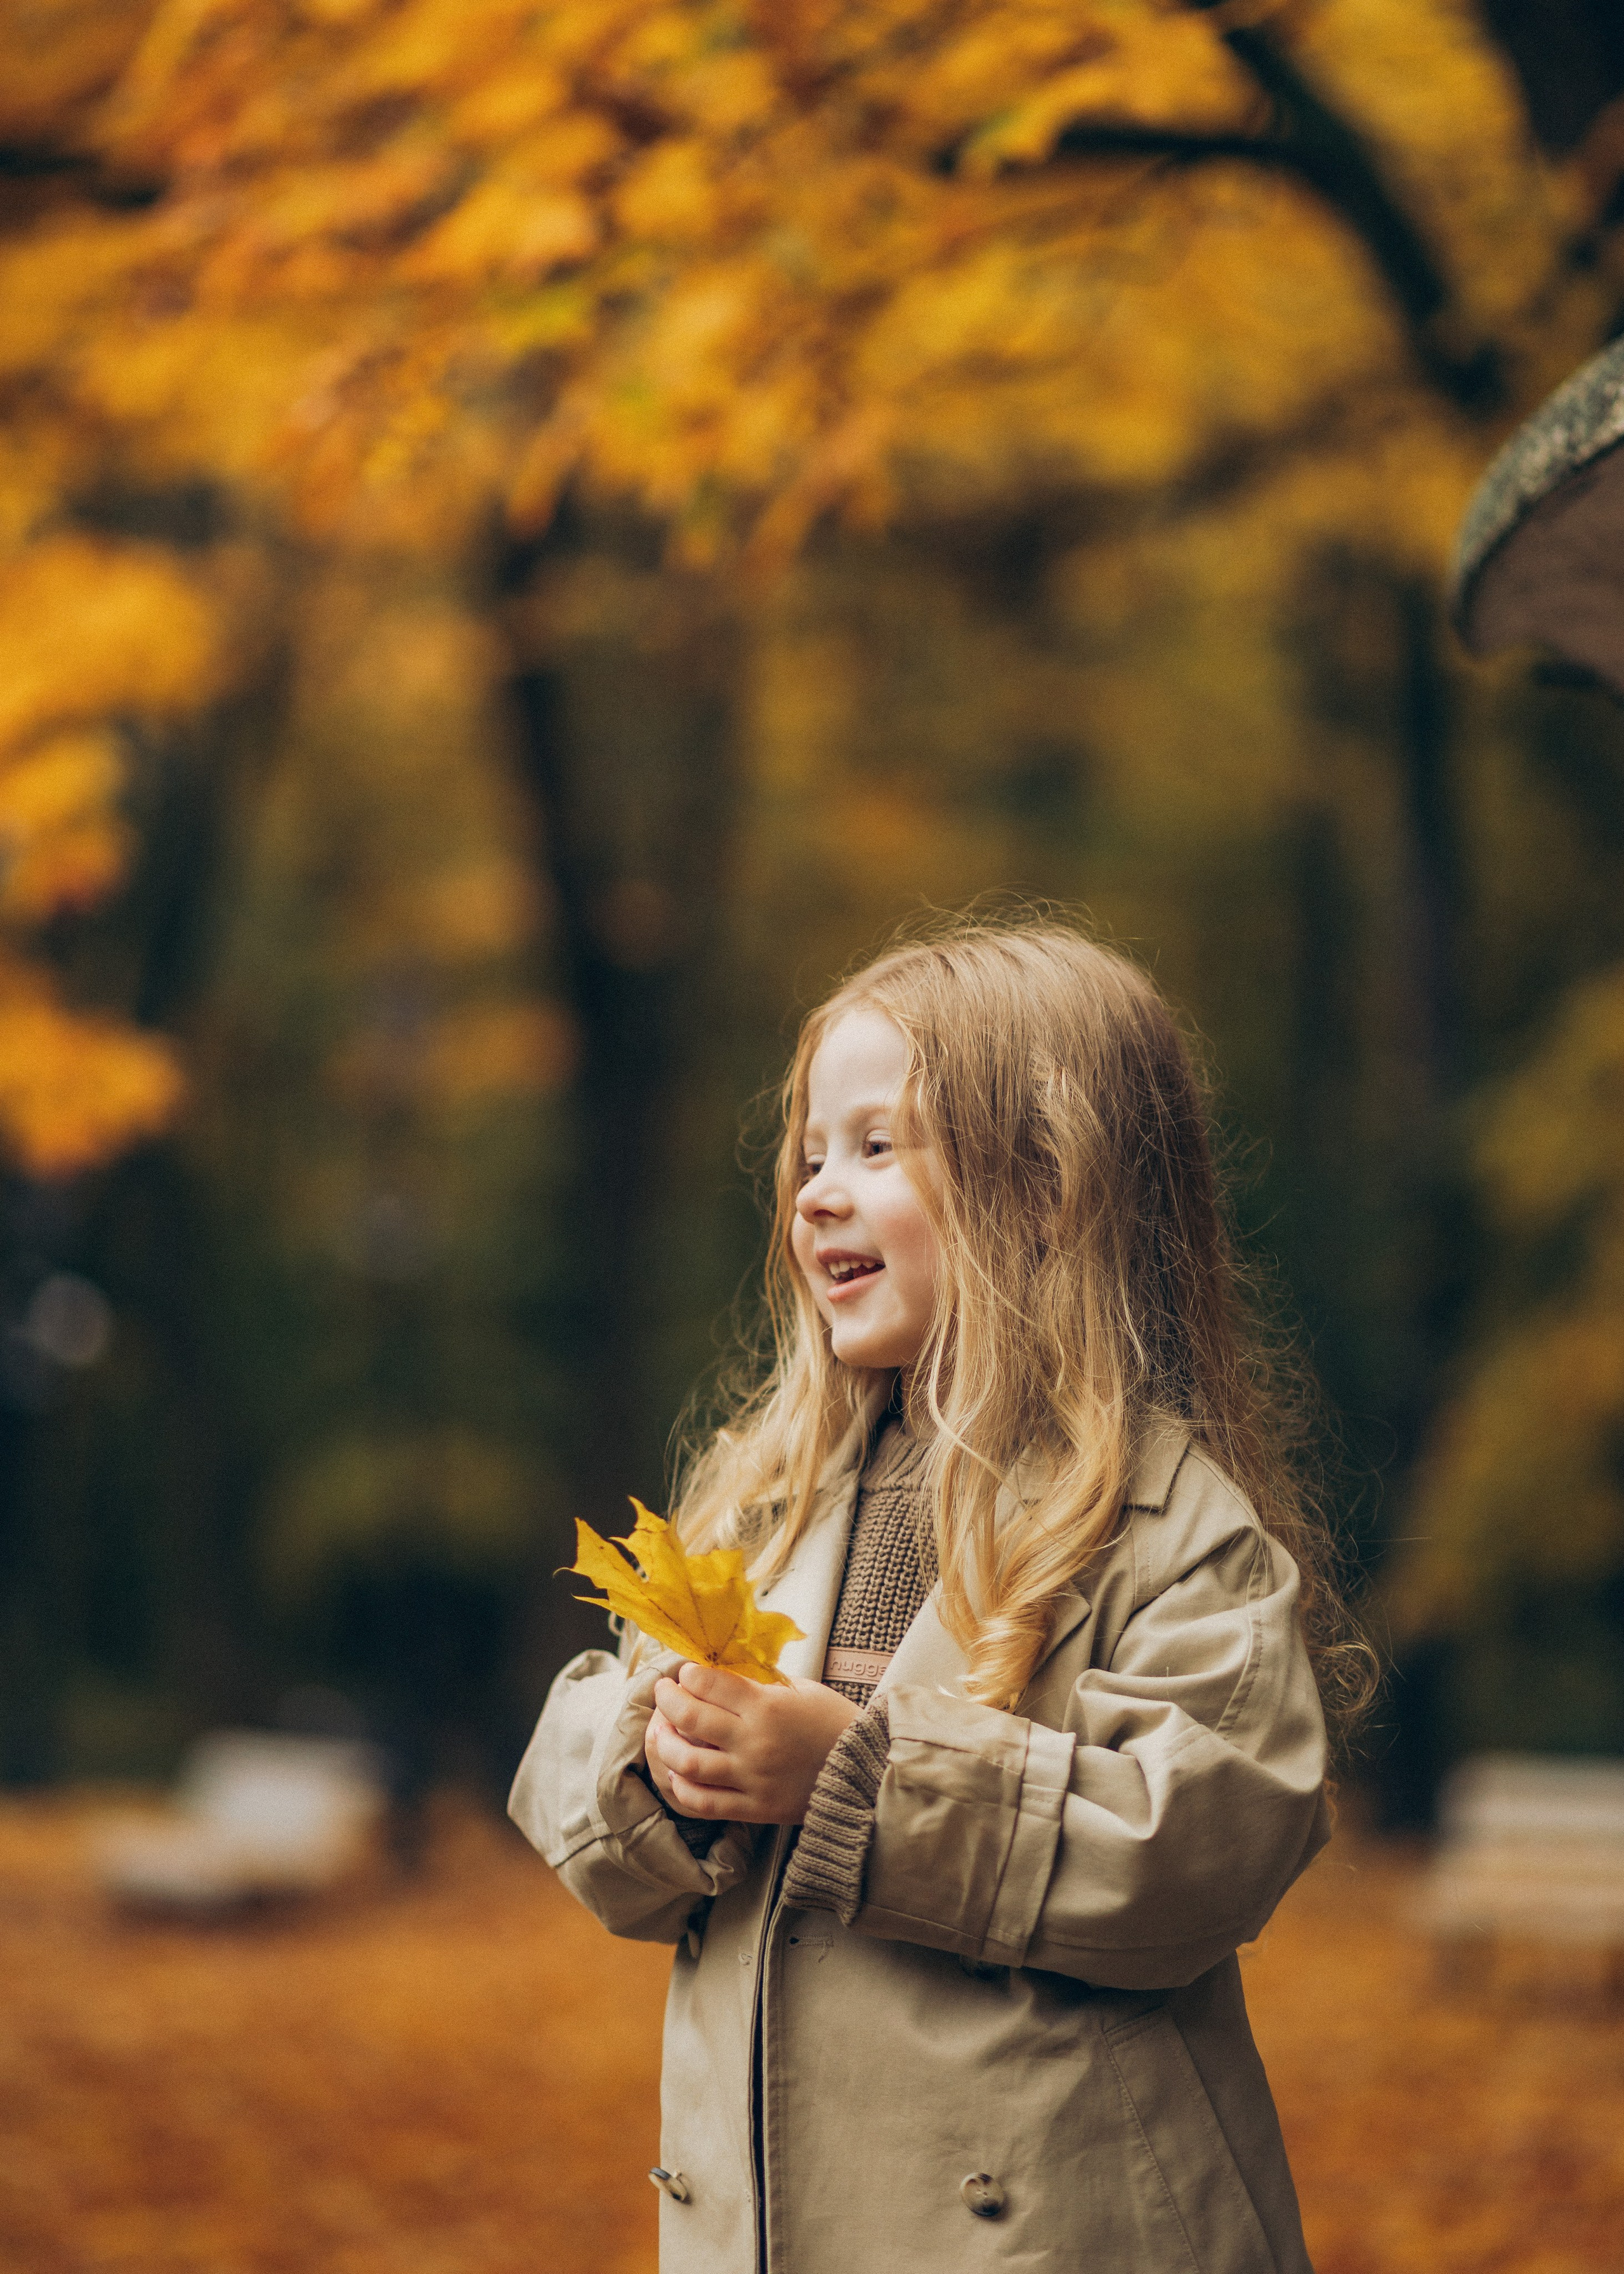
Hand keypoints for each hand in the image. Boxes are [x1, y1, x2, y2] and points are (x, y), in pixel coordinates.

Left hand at [644, 1662, 861, 1824]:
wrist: (865, 1771)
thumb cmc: (832, 1722)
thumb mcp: (799, 1689)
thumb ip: (757, 1683)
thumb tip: (716, 1674)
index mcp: (767, 1706)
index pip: (709, 1683)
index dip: (688, 1674)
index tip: (685, 1672)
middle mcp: (754, 1743)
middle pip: (690, 1718)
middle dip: (668, 1699)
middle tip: (664, 1692)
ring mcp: (752, 1779)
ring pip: (688, 1763)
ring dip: (666, 1743)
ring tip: (662, 1731)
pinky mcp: (755, 1808)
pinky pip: (704, 1802)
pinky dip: (682, 1787)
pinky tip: (677, 1773)